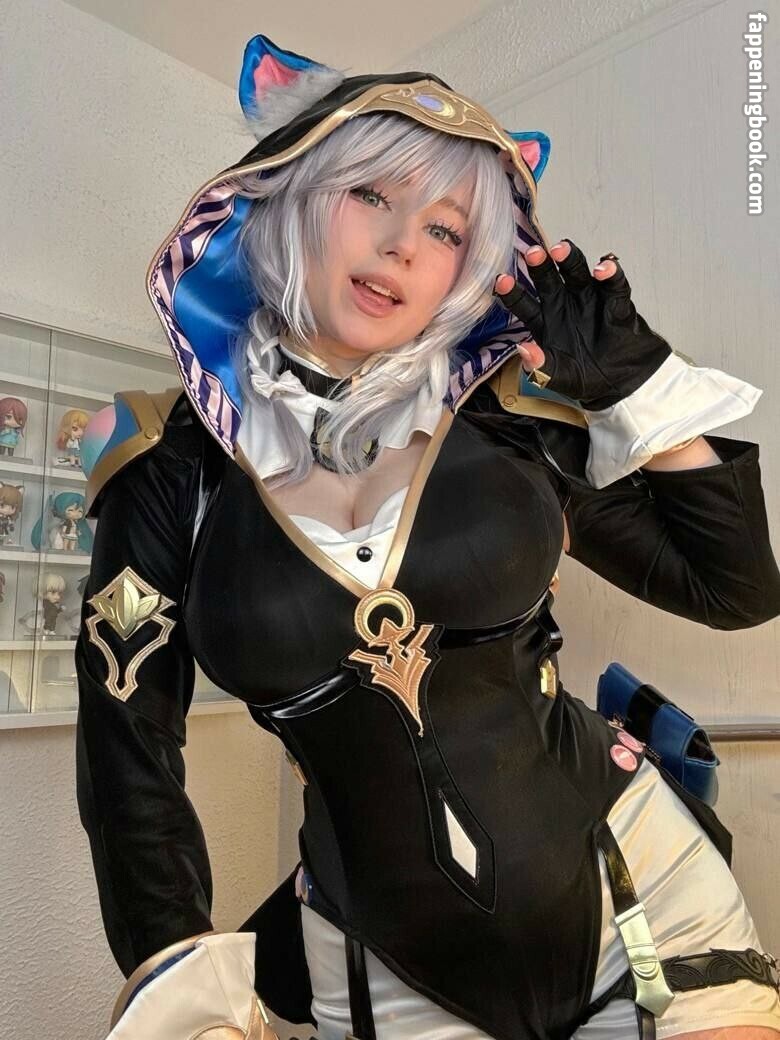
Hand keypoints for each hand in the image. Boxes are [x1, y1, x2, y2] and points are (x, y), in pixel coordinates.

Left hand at [493, 240, 672, 409]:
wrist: (623, 384)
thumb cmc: (587, 378)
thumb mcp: (559, 378)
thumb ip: (541, 367)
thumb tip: (524, 350)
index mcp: (545, 321)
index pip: (523, 303)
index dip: (512, 292)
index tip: (501, 281)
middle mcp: (564, 304)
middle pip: (548, 279)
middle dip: (540, 265)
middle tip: (533, 253)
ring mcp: (589, 299)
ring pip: (577, 272)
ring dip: (570, 259)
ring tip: (562, 251)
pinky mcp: (615, 301)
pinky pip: (613, 284)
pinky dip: (610, 273)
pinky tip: (603, 268)